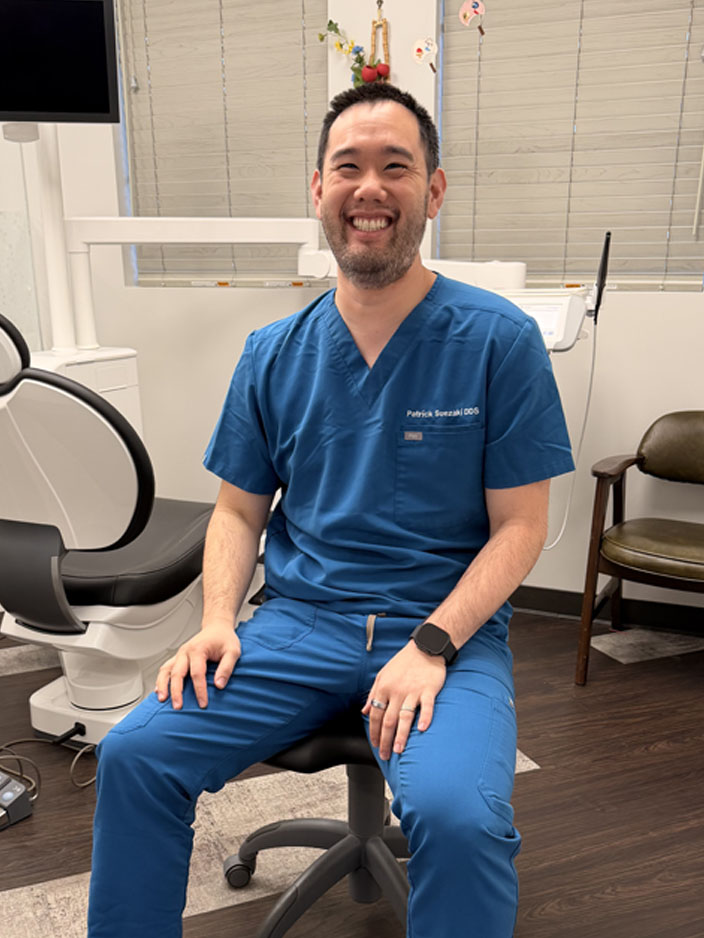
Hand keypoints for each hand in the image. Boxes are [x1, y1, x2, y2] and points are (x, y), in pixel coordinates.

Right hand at [155, 620, 240, 709]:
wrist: (217, 627)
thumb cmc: (225, 639)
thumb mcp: (233, 651)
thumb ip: (227, 668)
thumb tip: (219, 685)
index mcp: (198, 649)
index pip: (197, 673)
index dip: (200, 690)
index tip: (203, 704)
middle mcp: (186, 651)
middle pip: (177, 673)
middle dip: (176, 691)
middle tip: (178, 707)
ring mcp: (180, 654)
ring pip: (166, 670)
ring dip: (162, 685)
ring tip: (162, 699)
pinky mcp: (178, 658)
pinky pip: (165, 669)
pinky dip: (161, 680)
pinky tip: (159, 691)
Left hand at [362, 641, 446, 759]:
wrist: (425, 647)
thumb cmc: (403, 662)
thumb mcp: (383, 675)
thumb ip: (373, 694)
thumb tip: (363, 711)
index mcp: (384, 688)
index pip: (375, 714)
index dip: (374, 731)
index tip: (375, 744)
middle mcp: (397, 691)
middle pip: (388, 720)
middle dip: (385, 740)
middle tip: (385, 755)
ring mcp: (413, 691)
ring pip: (405, 717)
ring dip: (401, 735)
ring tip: (399, 750)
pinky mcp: (429, 690)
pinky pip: (427, 706)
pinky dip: (425, 718)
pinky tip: (422, 730)